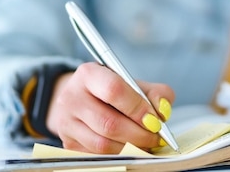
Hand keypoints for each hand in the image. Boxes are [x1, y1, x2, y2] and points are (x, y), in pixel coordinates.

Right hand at [45, 62, 174, 153]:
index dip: (138, 108)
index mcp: (89, 74)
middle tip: (157, 138)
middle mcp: (72, 97)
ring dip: (131, 148)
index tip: (155, 120)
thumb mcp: (134, 84)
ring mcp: (66, 122)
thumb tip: (163, 112)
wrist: (83, 100)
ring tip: (146, 145)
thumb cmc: (113, 91)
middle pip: (109, 123)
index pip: (114, 90)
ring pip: (102, 144)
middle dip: (139, 135)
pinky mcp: (67, 143)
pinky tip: (131, 149)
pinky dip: (119, 155)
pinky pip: (97, 156)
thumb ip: (156, 93)